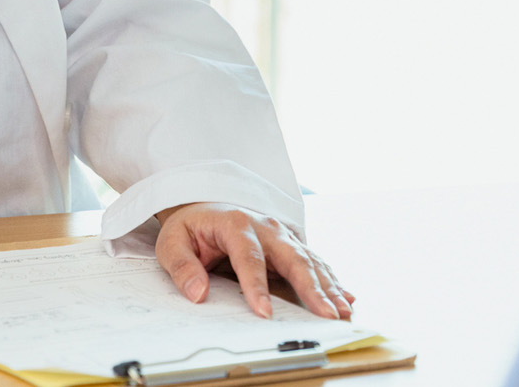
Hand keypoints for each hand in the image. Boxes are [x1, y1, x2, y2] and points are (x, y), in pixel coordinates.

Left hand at [155, 203, 353, 319]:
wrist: (204, 203)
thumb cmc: (191, 226)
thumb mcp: (173, 242)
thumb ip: (182, 267)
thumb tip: (198, 293)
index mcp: (236, 224)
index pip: (249, 258)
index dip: (256, 286)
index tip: (264, 312)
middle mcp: (266, 226)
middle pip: (292, 258)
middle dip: (312, 288)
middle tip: (327, 314)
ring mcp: (282, 233)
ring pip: (309, 261)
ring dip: (328, 287)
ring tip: (343, 311)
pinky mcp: (291, 243)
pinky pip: (314, 262)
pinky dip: (331, 280)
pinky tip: (345, 297)